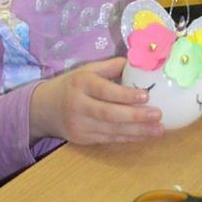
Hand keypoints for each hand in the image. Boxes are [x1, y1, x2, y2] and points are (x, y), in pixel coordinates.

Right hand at [29, 57, 162, 144]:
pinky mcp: (82, 139)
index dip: (125, 95)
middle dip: (135, 116)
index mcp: (81, 84)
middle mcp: (78, 105)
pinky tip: (143, 135)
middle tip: (158, 115)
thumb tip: (139, 62)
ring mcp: (79, 125)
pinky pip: (108, 139)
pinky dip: (127, 138)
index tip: (146, 95)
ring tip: (158, 130)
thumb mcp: (87, 70)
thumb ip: (111, 66)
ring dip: (137, 132)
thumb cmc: (72, 85)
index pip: (105, 90)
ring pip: (111, 130)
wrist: (43, 108)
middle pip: (109, 114)